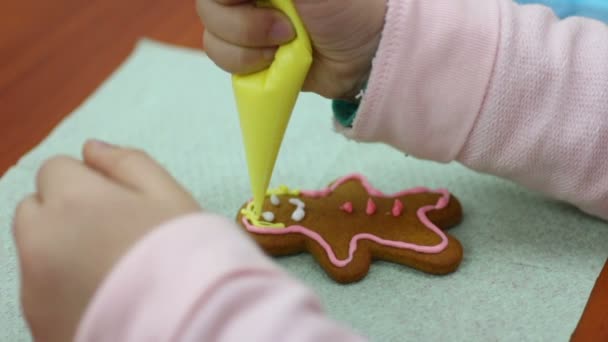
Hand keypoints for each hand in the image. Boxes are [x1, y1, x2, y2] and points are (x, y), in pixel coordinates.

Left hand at [13, 140, 200, 340]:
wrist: (186, 325)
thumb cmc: (185, 254)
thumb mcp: (170, 195)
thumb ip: (128, 162)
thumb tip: (92, 148)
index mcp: (73, 200)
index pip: (56, 168)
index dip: (88, 180)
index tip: (119, 202)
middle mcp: (40, 240)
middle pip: (35, 208)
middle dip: (63, 212)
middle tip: (111, 233)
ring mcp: (34, 286)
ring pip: (35, 250)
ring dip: (59, 249)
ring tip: (108, 269)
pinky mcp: (38, 322)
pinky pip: (40, 290)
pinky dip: (61, 287)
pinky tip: (101, 295)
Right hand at [197, 0, 386, 98]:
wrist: (365, 57)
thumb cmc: (348, 7)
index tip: (254, 3)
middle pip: (208, 5)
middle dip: (243, 24)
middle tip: (285, 29)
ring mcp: (245, 20)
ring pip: (211, 33)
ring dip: (248, 46)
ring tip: (287, 46)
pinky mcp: (248, 52)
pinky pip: (221, 57)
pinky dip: (247, 64)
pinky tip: (277, 61)